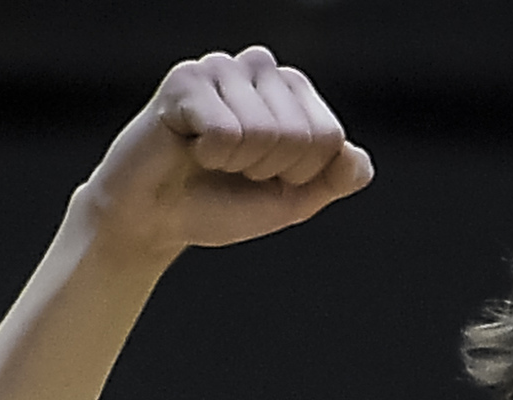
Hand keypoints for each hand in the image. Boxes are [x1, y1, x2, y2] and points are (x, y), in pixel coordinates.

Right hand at [77, 48, 372, 258]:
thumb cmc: (220, 203)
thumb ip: (332, 179)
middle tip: (231, 170)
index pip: (330, 137)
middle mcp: (260, 67)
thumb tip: (358, 161)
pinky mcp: (186, 80)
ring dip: (237, 165)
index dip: (299, 175)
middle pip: (300, 134)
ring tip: (210, 158)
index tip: (263, 176)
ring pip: (264, 133)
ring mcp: (222, 67)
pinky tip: (189, 148)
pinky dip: (210, 157)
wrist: (155, 221)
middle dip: (267, 171)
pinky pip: (226, 132)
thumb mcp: (289, 199)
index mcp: (291, 89)